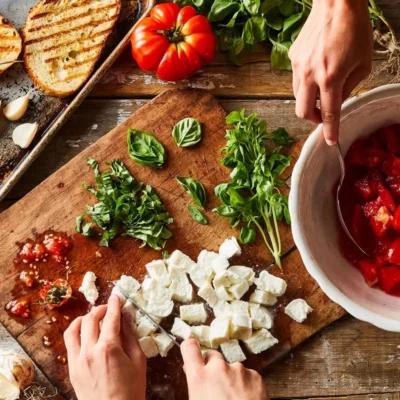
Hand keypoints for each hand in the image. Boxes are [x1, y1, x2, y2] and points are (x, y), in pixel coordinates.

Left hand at [64, 295, 146, 399]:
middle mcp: (89, 351)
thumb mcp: (138, 361)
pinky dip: (76, 333)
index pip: (110, 318)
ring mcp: (77, 361)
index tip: (116, 297)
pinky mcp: (72, 370)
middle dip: (100, 309)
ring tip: (93, 317)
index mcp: (109, 348)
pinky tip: (85, 333)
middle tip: (109, 308)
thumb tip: (126, 317)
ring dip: (84, 318)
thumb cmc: (131, 391)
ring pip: (74, 329)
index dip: (114, 304)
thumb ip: (130, 336)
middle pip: (90, 319)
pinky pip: (69, 344)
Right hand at [181, 339, 267, 399]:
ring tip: (234, 398)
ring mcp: (239, 370)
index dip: (190, 348)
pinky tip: (246, 399)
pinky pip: (247, 375)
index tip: (191, 350)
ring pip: (231, 368)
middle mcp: (219, 368)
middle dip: (213, 367)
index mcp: (199, 377)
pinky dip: (246, 384)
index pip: (189, 347)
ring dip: (231, 378)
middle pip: (212, 356)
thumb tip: (191, 371)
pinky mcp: (256, 376)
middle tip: (216, 386)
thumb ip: (195, 385)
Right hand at [289, 0, 372, 144]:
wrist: (336, 2)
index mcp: (330, 77)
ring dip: (309, 102)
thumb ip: (350, 86)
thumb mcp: (363, 62)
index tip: (331, 141)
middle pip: (303, 112)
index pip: (329, 113)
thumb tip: (338, 100)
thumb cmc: (355, 28)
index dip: (330, 130)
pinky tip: (316, 71)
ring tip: (322, 93)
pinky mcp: (293, 58)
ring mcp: (298, 66)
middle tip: (324, 115)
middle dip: (313, 119)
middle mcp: (310, 75)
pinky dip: (306, 84)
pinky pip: (297, 79)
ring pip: (297, 97)